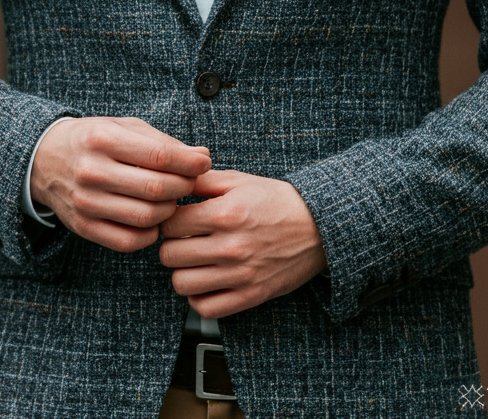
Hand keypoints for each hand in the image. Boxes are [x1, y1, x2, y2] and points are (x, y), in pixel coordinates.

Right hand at [31, 117, 210, 252]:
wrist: (44, 159)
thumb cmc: (94, 139)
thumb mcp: (125, 127)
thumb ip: (164, 142)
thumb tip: (202, 157)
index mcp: (103, 139)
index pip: (159, 156)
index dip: (189, 163)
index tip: (203, 163)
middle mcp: (91, 171)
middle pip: (155, 189)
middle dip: (183, 187)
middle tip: (189, 183)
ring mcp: (85, 202)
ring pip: (145, 217)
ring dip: (169, 211)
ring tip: (171, 199)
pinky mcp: (82, 227)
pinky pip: (128, 242)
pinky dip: (150, 234)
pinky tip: (153, 219)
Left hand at [158, 169, 327, 317]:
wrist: (318, 227)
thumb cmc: (277, 201)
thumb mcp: (240, 180)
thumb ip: (203, 180)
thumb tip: (174, 184)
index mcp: (225, 214)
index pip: (170, 224)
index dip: (169, 219)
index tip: (177, 219)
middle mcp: (231, 246)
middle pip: (170, 255)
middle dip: (172, 245)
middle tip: (183, 240)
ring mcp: (240, 275)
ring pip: (182, 284)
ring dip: (183, 271)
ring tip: (194, 260)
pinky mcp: (250, 296)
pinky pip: (205, 308)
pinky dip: (199, 296)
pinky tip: (207, 281)